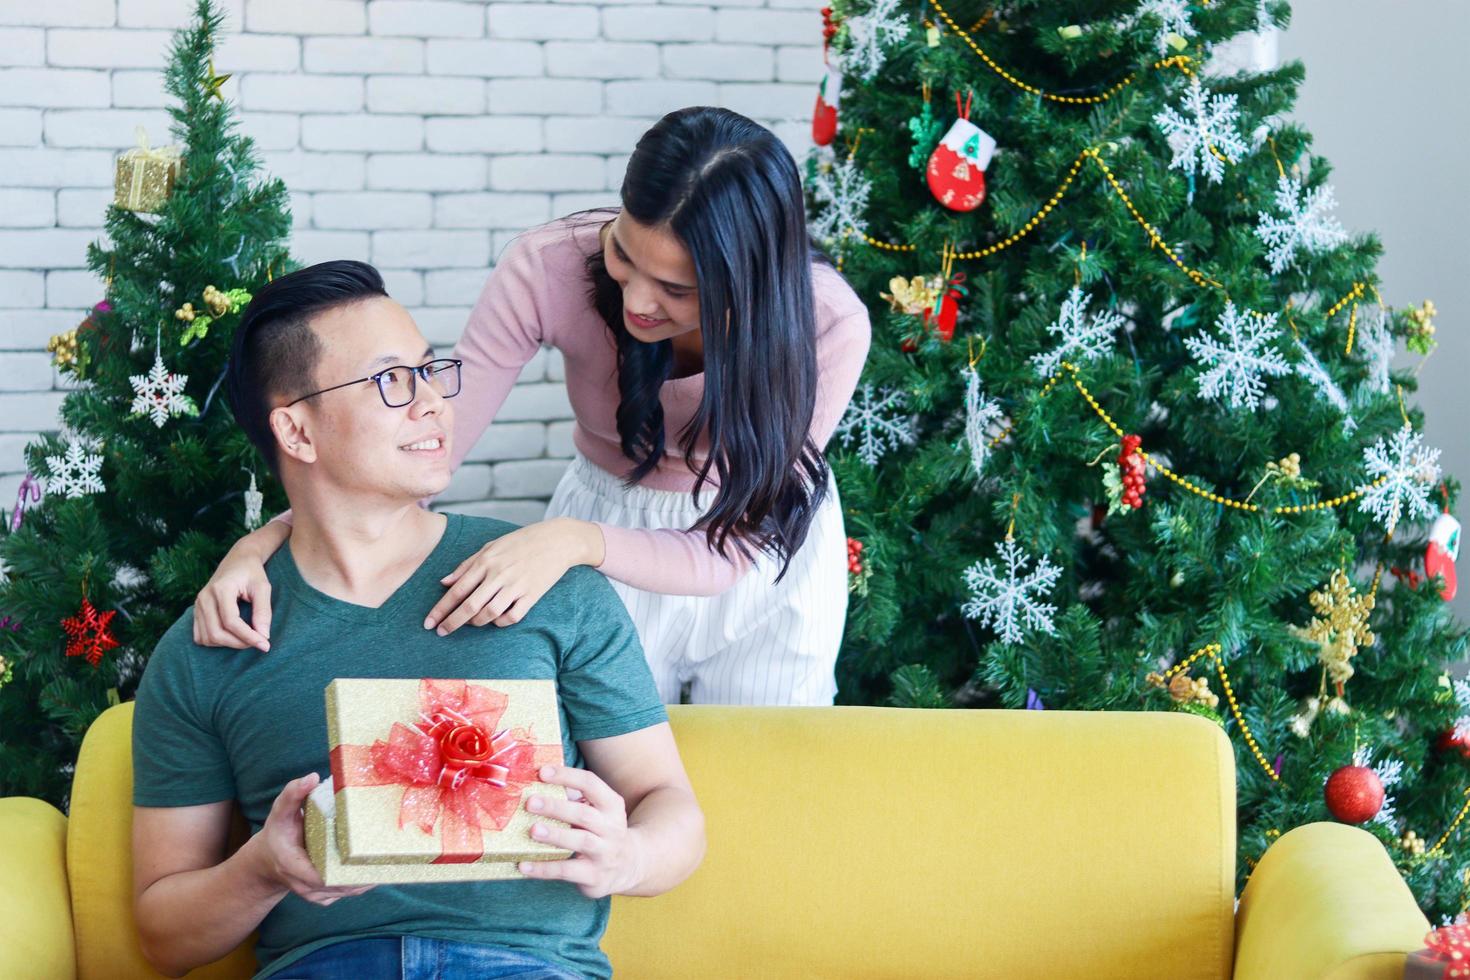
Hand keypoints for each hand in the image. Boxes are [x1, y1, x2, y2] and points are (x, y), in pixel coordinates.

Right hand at [193, 536, 278, 651]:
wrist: (238, 559)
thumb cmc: (252, 573)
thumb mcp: (263, 587)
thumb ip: (263, 611)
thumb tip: (264, 636)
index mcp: (221, 589)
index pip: (231, 622)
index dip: (248, 637)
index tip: (265, 645)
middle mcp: (204, 598)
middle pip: (216, 633)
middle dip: (239, 643)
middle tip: (258, 642)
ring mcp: (197, 605)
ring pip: (207, 638)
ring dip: (228, 644)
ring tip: (246, 638)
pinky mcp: (196, 611)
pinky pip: (200, 636)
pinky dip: (215, 642)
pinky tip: (231, 637)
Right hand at [250, 773, 374, 906]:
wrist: (267, 859)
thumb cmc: (278, 832)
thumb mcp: (280, 811)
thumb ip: (293, 794)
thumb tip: (312, 777)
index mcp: (292, 865)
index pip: (320, 877)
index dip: (344, 872)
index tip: (366, 858)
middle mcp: (303, 885)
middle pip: (339, 886)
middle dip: (362, 874)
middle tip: (387, 857)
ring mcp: (313, 894)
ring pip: (345, 892)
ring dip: (366, 880)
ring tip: (388, 862)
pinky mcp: (322, 896)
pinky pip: (344, 893)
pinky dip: (360, 884)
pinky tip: (376, 870)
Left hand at [424, 518, 602, 633]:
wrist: (557, 540)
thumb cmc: (521, 541)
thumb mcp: (491, 546)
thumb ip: (466, 565)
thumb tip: (444, 582)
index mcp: (486, 561)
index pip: (456, 590)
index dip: (440, 609)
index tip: (429, 623)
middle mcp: (499, 574)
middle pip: (469, 606)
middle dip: (452, 622)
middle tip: (441, 632)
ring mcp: (516, 586)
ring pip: (489, 614)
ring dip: (475, 623)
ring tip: (470, 623)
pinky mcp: (532, 595)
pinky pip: (512, 617)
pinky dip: (500, 623)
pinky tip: (495, 620)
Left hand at [518, 765, 643, 898]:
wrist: (629, 865)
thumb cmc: (602, 831)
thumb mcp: (598, 811)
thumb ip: (573, 798)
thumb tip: (537, 782)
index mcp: (611, 805)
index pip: (590, 784)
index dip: (567, 776)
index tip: (542, 772)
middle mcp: (612, 828)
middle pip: (584, 814)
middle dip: (556, 807)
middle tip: (530, 802)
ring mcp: (605, 853)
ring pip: (580, 841)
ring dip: (555, 835)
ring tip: (532, 830)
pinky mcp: (594, 876)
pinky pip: (568, 871)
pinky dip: (544, 868)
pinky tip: (524, 865)